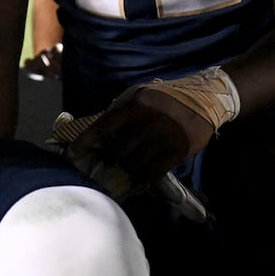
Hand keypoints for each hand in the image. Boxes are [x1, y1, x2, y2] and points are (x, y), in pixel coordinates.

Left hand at [65, 85, 215, 193]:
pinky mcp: (178, 150)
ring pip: (134, 162)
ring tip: (122, 172)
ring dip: (125, 170)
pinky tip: (139, 180)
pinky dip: (143, 177)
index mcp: (134, 106)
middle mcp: (147, 121)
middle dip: (108, 159)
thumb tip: (99, 130)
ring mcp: (163, 137)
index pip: (103, 127)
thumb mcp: (140, 95)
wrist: (204, 99)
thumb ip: (121, 111)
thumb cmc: (165, 98)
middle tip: (104, 165)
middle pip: (118, 149)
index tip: (70, 155)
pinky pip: (154, 171)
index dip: (84, 142)